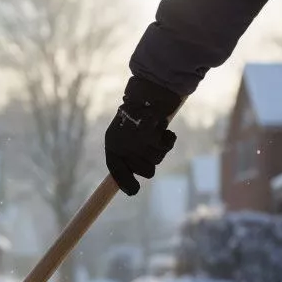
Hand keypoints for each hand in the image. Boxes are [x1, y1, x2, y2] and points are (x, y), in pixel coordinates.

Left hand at [104, 76, 181, 194]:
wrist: (149, 91)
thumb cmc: (138, 115)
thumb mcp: (125, 135)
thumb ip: (127, 156)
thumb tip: (131, 187)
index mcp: (112, 144)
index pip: (117, 171)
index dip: (125, 183)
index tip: (133, 191)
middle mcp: (122, 144)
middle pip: (145, 171)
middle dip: (151, 161)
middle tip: (150, 145)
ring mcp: (136, 140)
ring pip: (157, 159)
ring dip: (160, 147)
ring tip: (155, 132)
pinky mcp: (151, 133)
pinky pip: (166, 146)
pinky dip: (168, 138)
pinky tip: (164, 129)